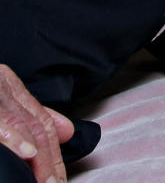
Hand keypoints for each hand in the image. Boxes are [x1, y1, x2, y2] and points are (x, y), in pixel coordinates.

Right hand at [0, 64, 73, 182]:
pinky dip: (12, 137)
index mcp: (6, 83)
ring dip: (37, 156)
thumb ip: (28, 113)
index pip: (40, 120)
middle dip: (48, 159)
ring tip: (45, 179)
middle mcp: (0, 84)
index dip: (52, 150)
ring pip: (21, 123)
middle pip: (35, 124)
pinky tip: (26, 152)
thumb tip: (66, 130)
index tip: (57, 176)